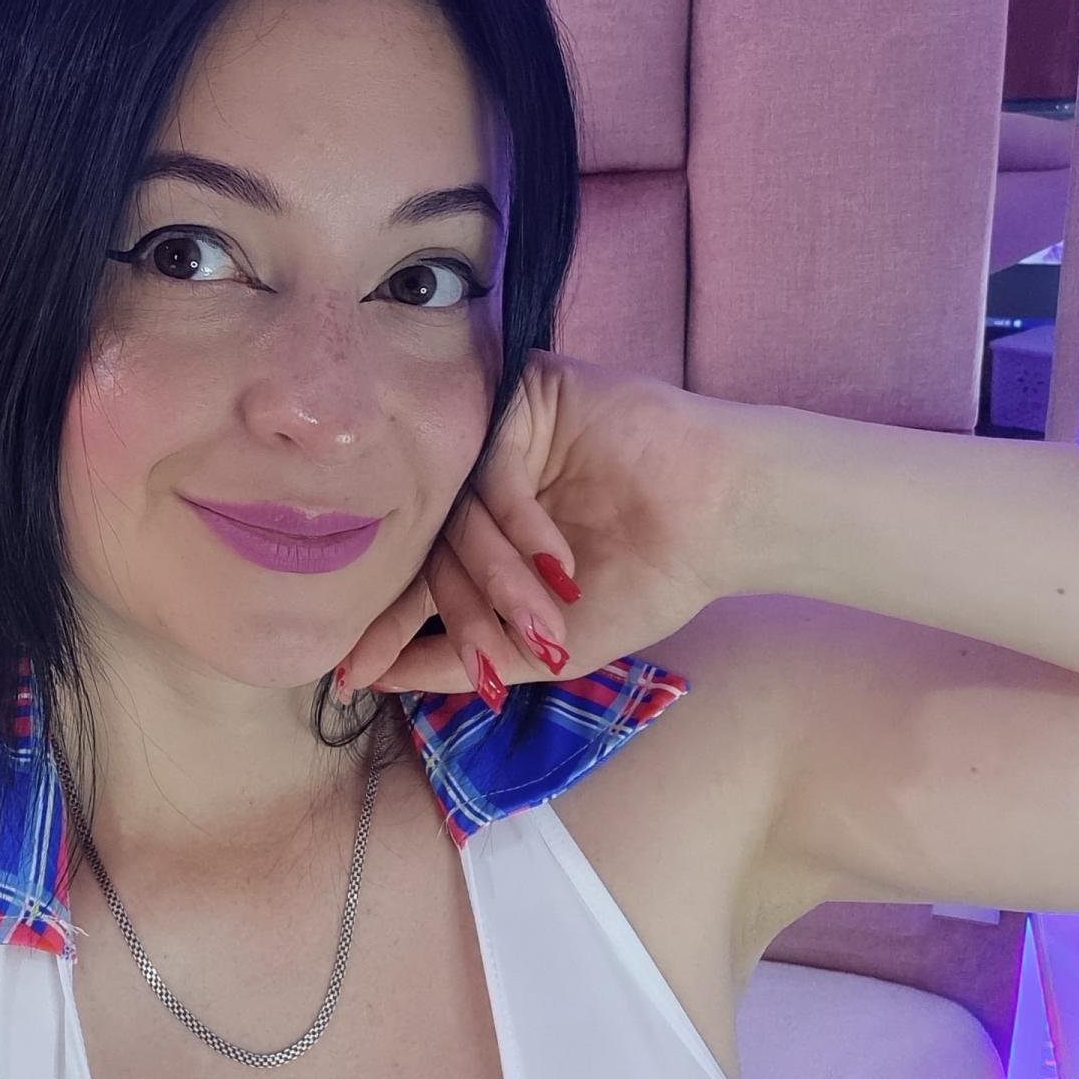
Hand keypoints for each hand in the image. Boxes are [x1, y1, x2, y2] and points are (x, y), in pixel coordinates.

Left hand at [336, 351, 753, 707]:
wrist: (726, 521)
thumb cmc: (652, 578)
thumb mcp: (547, 645)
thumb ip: (464, 660)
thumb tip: (371, 681)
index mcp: (482, 531)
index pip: (417, 574)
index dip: (387, 624)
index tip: (352, 673)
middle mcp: (479, 480)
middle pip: (429, 544)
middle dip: (449, 611)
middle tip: (472, 652)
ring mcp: (496, 437)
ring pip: (457, 512)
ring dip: (497, 576)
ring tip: (544, 614)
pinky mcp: (524, 397)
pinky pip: (491, 470)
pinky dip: (520, 526)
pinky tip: (559, 563)